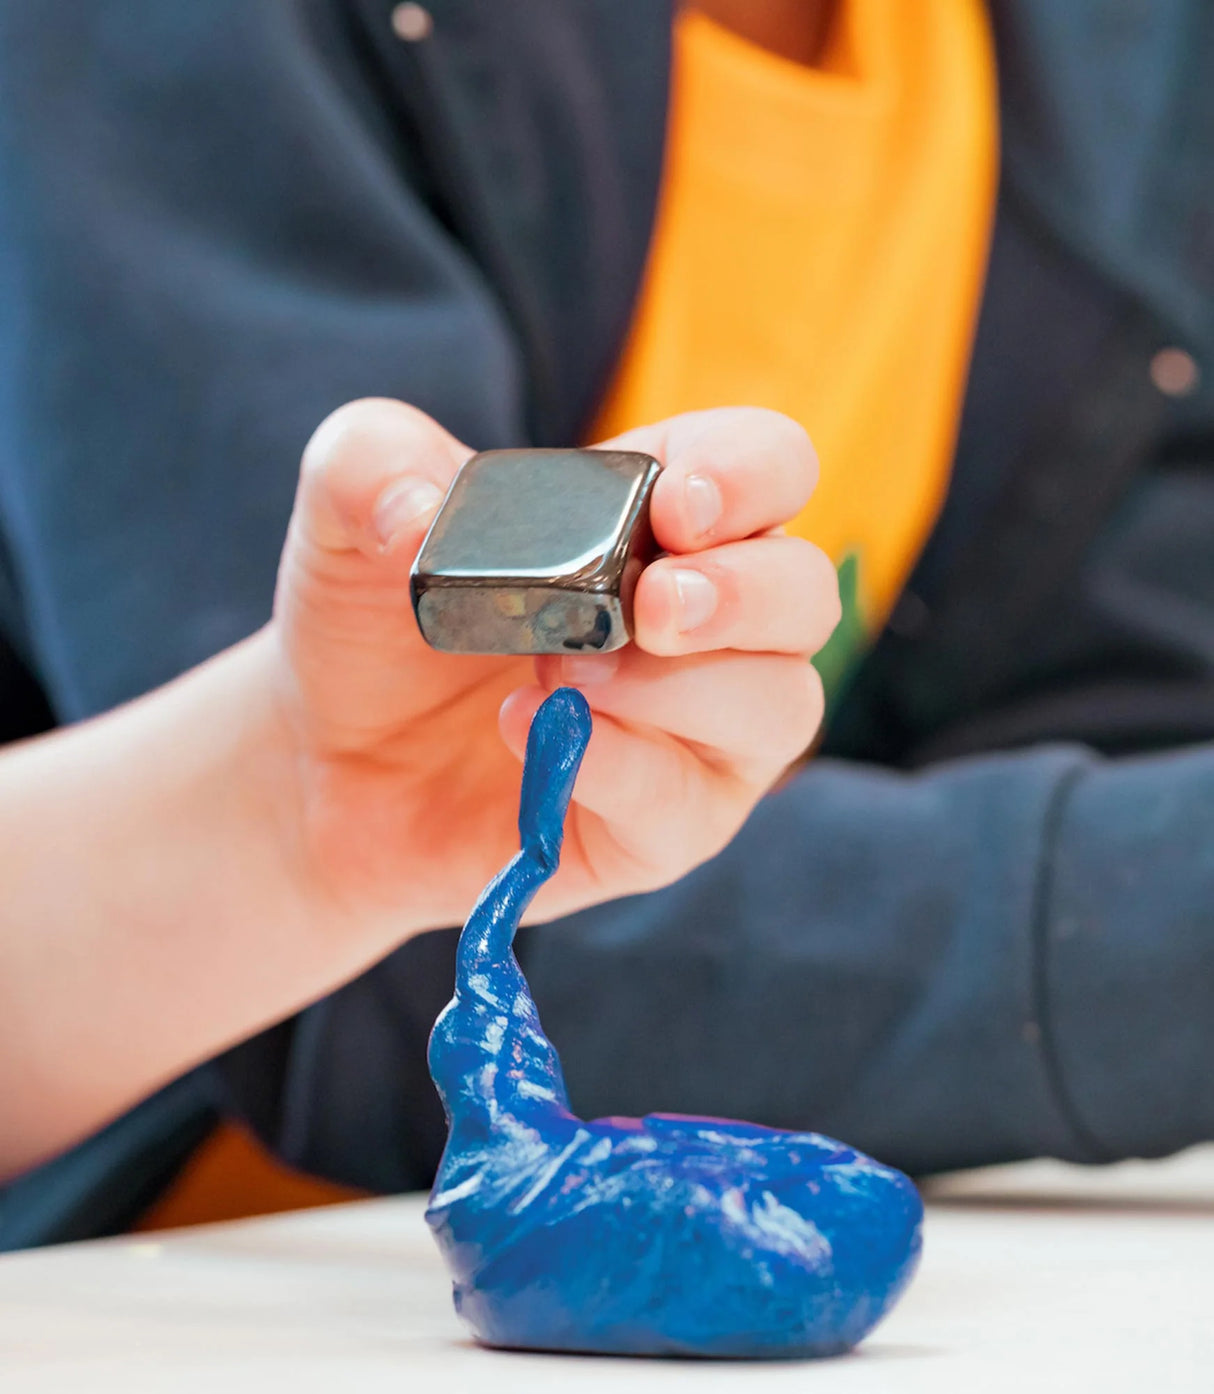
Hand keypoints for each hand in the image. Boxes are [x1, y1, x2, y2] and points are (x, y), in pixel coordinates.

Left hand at [270, 400, 838, 933]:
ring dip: (682, 690)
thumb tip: (423, 514)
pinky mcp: (665, 824)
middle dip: (745, 595)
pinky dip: (626, 769)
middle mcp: (708, 623)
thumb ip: (369, 463)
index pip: (769, 470)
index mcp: (662, 519)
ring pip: (778, 705)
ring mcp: (699, 732)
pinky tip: (540, 737)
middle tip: (654, 606)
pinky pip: (692, 806)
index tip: (677, 506)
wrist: (331, 761)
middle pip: (806, 592)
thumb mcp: (347, 515)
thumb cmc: (374, 625)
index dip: (749, 477)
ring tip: (565, 676)